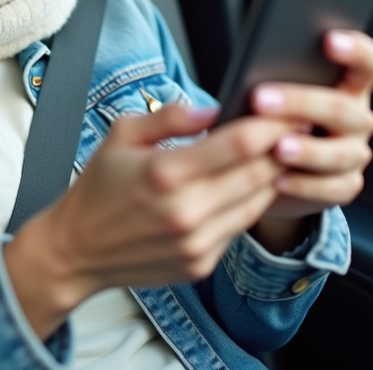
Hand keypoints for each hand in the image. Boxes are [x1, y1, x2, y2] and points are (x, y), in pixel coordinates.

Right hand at [4, 102, 287, 337]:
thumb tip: (214, 109)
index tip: (290, 111)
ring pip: (258, 204)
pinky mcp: (201, 264)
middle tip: (296, 129)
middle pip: (260, 174)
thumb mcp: (122, 135)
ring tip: (277, 155)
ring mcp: (196, 242)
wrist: (76, 250)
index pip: (241, 144)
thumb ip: (171, 117)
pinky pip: (239, 228)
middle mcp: (186, 212)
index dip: (273, 125)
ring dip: (273, 178)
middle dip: (284, 148)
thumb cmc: (97, 189)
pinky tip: (245, 187)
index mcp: (166, 173)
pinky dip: (249, 205)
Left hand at [251, 30, 372, 236]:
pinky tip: (277, 180)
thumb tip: (251, 70)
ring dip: (306, 150)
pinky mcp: (345, 186)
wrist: (277, 170)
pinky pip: (330, 188)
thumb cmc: (276, 119)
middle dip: (300, 102)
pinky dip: (303, 185)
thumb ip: (277, 80)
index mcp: (350, 86)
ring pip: (339, 152)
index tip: (329, 40)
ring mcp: (355, 154)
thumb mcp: (279, 94)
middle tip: (261, 98)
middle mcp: (358, 119)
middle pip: (342, 108)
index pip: (369, 63)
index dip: (356, 50)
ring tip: (276, 147)